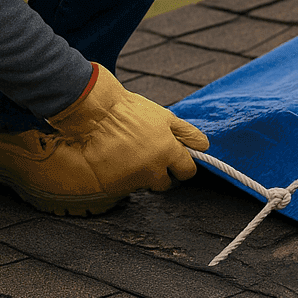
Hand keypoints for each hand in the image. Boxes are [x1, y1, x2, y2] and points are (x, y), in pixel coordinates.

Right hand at [48, 64, 204, 194]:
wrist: (94, 114)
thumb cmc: (129, 111)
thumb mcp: (164, 116)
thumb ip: (187, 133)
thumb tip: (204, 146)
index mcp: (168, 152)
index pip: (187, 172)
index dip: (182, 165)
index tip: (176, 160)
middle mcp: (153, 170)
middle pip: (166, 184)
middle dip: (162, 173)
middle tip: (149, 155)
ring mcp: (132, 180)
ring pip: (144, 184)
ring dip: (141, 174)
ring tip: (129, 153)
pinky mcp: (113, 187)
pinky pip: (125, 187)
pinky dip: (123, 176)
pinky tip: (117, 159)